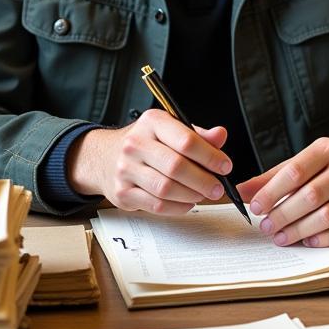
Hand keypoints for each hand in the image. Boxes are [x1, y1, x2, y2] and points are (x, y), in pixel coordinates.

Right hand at [66, 111, 230, 215]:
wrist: (103, 157)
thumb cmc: (143, 142)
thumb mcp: (168, 129)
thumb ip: (196, 134)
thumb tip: (220, 136)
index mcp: (151, 122)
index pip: (186, 140)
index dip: (210, 156)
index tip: (224, 166)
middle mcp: (135, 143)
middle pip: (176, 166)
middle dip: (203, 180)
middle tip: (217, 187)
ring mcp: (126, 169)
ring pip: (166, 188)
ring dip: (191, 195)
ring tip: (202, 193)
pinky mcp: (122, 193)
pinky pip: (156, 205)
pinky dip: (178, 207)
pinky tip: (187, 202)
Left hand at [237, 138, 328, 246]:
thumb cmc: (328, 169)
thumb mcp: (302, 164)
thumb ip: (272, 178)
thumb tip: (241, 192)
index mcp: (327, 149)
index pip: (295, 172)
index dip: (272, 192)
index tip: (256, 208)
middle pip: (310, 196)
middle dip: (283, 215)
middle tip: (266, 227)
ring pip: (328, 216)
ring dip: (300, 230)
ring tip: (281, 237)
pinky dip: (324, 239)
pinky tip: (308, 241)